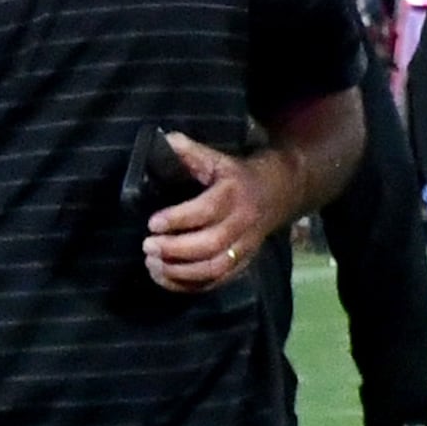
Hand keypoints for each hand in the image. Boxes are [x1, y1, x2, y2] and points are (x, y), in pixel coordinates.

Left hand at [143, 132, 298, 292]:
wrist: (278, 192)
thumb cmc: (239, 176)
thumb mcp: (219, 160)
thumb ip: (192, 154)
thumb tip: (165, 140)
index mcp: (235, 194)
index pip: (207, 211)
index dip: (179, 219)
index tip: (152, 222)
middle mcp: (243, 223)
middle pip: (210, 245)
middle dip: (175, 249)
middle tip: (147, 246)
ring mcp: (244, 247)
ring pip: (214, 268)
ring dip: (179, 271)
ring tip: (152, 264)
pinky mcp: (242, 264)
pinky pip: (216, 282)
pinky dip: (188, 285)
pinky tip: (164, 277)